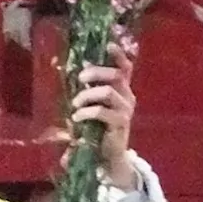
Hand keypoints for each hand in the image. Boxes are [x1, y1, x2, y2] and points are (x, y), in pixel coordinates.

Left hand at [69, 42, 136, 189]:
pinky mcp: (120, 124)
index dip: (118, 55)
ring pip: (107, 92)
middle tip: (80, 78)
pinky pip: (102, 112)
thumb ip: (88, 90)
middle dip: (96, 72)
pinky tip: (77, 118)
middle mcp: (127, 97)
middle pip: (115, 75)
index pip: (125, 67)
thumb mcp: (92, 107)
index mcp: (122, 89)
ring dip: (87, 95)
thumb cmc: (98, 129)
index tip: (108, 44)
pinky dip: (86, 112)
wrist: (109, 157)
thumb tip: (75, 71)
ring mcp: (125, 110)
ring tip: (75, 105)